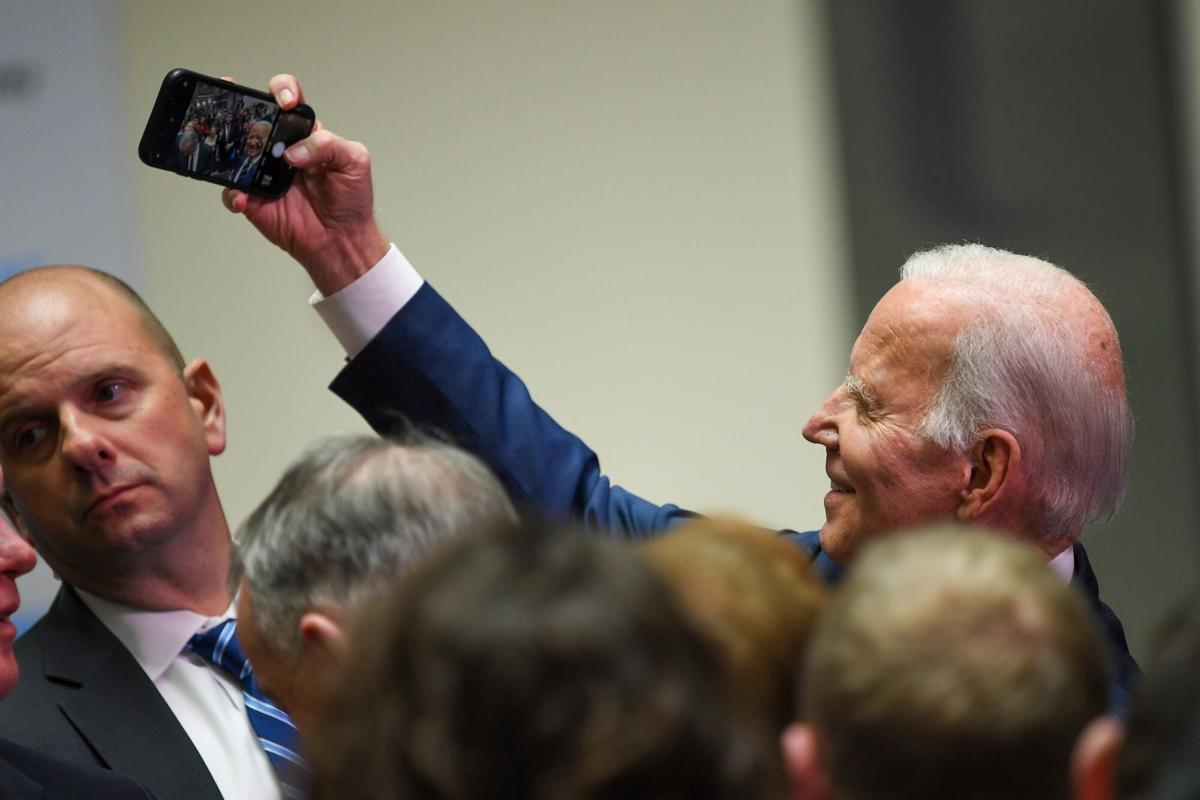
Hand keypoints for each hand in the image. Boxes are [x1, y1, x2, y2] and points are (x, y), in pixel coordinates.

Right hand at [222, 74, 388, 295]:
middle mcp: (279, 149)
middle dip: (238, 103)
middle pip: (252, 117)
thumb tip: (294, 151)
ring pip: (235, 151)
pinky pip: (232, 191)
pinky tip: (244, 196)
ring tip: (235, 150)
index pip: (288, 99)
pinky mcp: (253, 199)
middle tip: (236, 104)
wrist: (343, 240)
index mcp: (304, 134)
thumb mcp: (354, 161)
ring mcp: (263, 173)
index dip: (283, 90)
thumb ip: (329, 145)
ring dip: (228, 146)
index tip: (286, 101)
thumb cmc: (351, 199)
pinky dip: (233, 194)